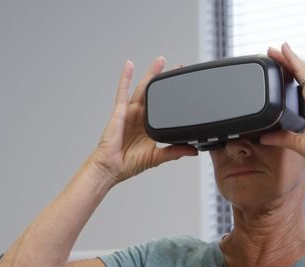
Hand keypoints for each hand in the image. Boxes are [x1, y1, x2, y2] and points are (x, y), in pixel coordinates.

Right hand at [89, 58, 197, 184]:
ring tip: (160, 61)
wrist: (111, 167)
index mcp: (149, 128)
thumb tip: (193, 151)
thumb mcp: (157, 157)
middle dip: (165, 81)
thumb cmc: (128, 164)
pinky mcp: (120, 111)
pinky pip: (122, 91)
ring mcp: (130, 112)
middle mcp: (140, 118)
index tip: (185, 88)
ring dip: (150, 74)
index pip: (164, 108)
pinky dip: (125, 77)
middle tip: (177, 68)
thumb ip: (174, 152)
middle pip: (155, 94)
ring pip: (142, 88)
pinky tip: (130, 65)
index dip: (174, 98)